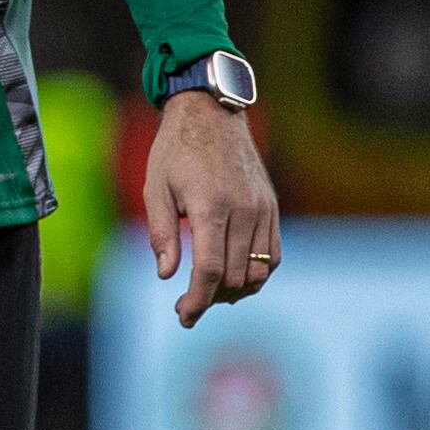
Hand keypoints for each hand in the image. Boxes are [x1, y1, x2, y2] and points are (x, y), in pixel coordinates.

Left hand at [140, 89, 278, 325]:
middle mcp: (243, 210)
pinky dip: (256, 274)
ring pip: (258, 272)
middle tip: (186, 304)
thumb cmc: (175, 150)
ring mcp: (262, 209)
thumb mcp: (155, 187)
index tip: (183, 315)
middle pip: (233, 276)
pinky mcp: (272, 207)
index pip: (209, 269)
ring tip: (209, 292)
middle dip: (209, 299)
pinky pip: (273, 255)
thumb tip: (167, 275)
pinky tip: (233, 276)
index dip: (196, 300)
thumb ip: (162, 233)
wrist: (212, 113)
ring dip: (234, 291)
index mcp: (211, 205)